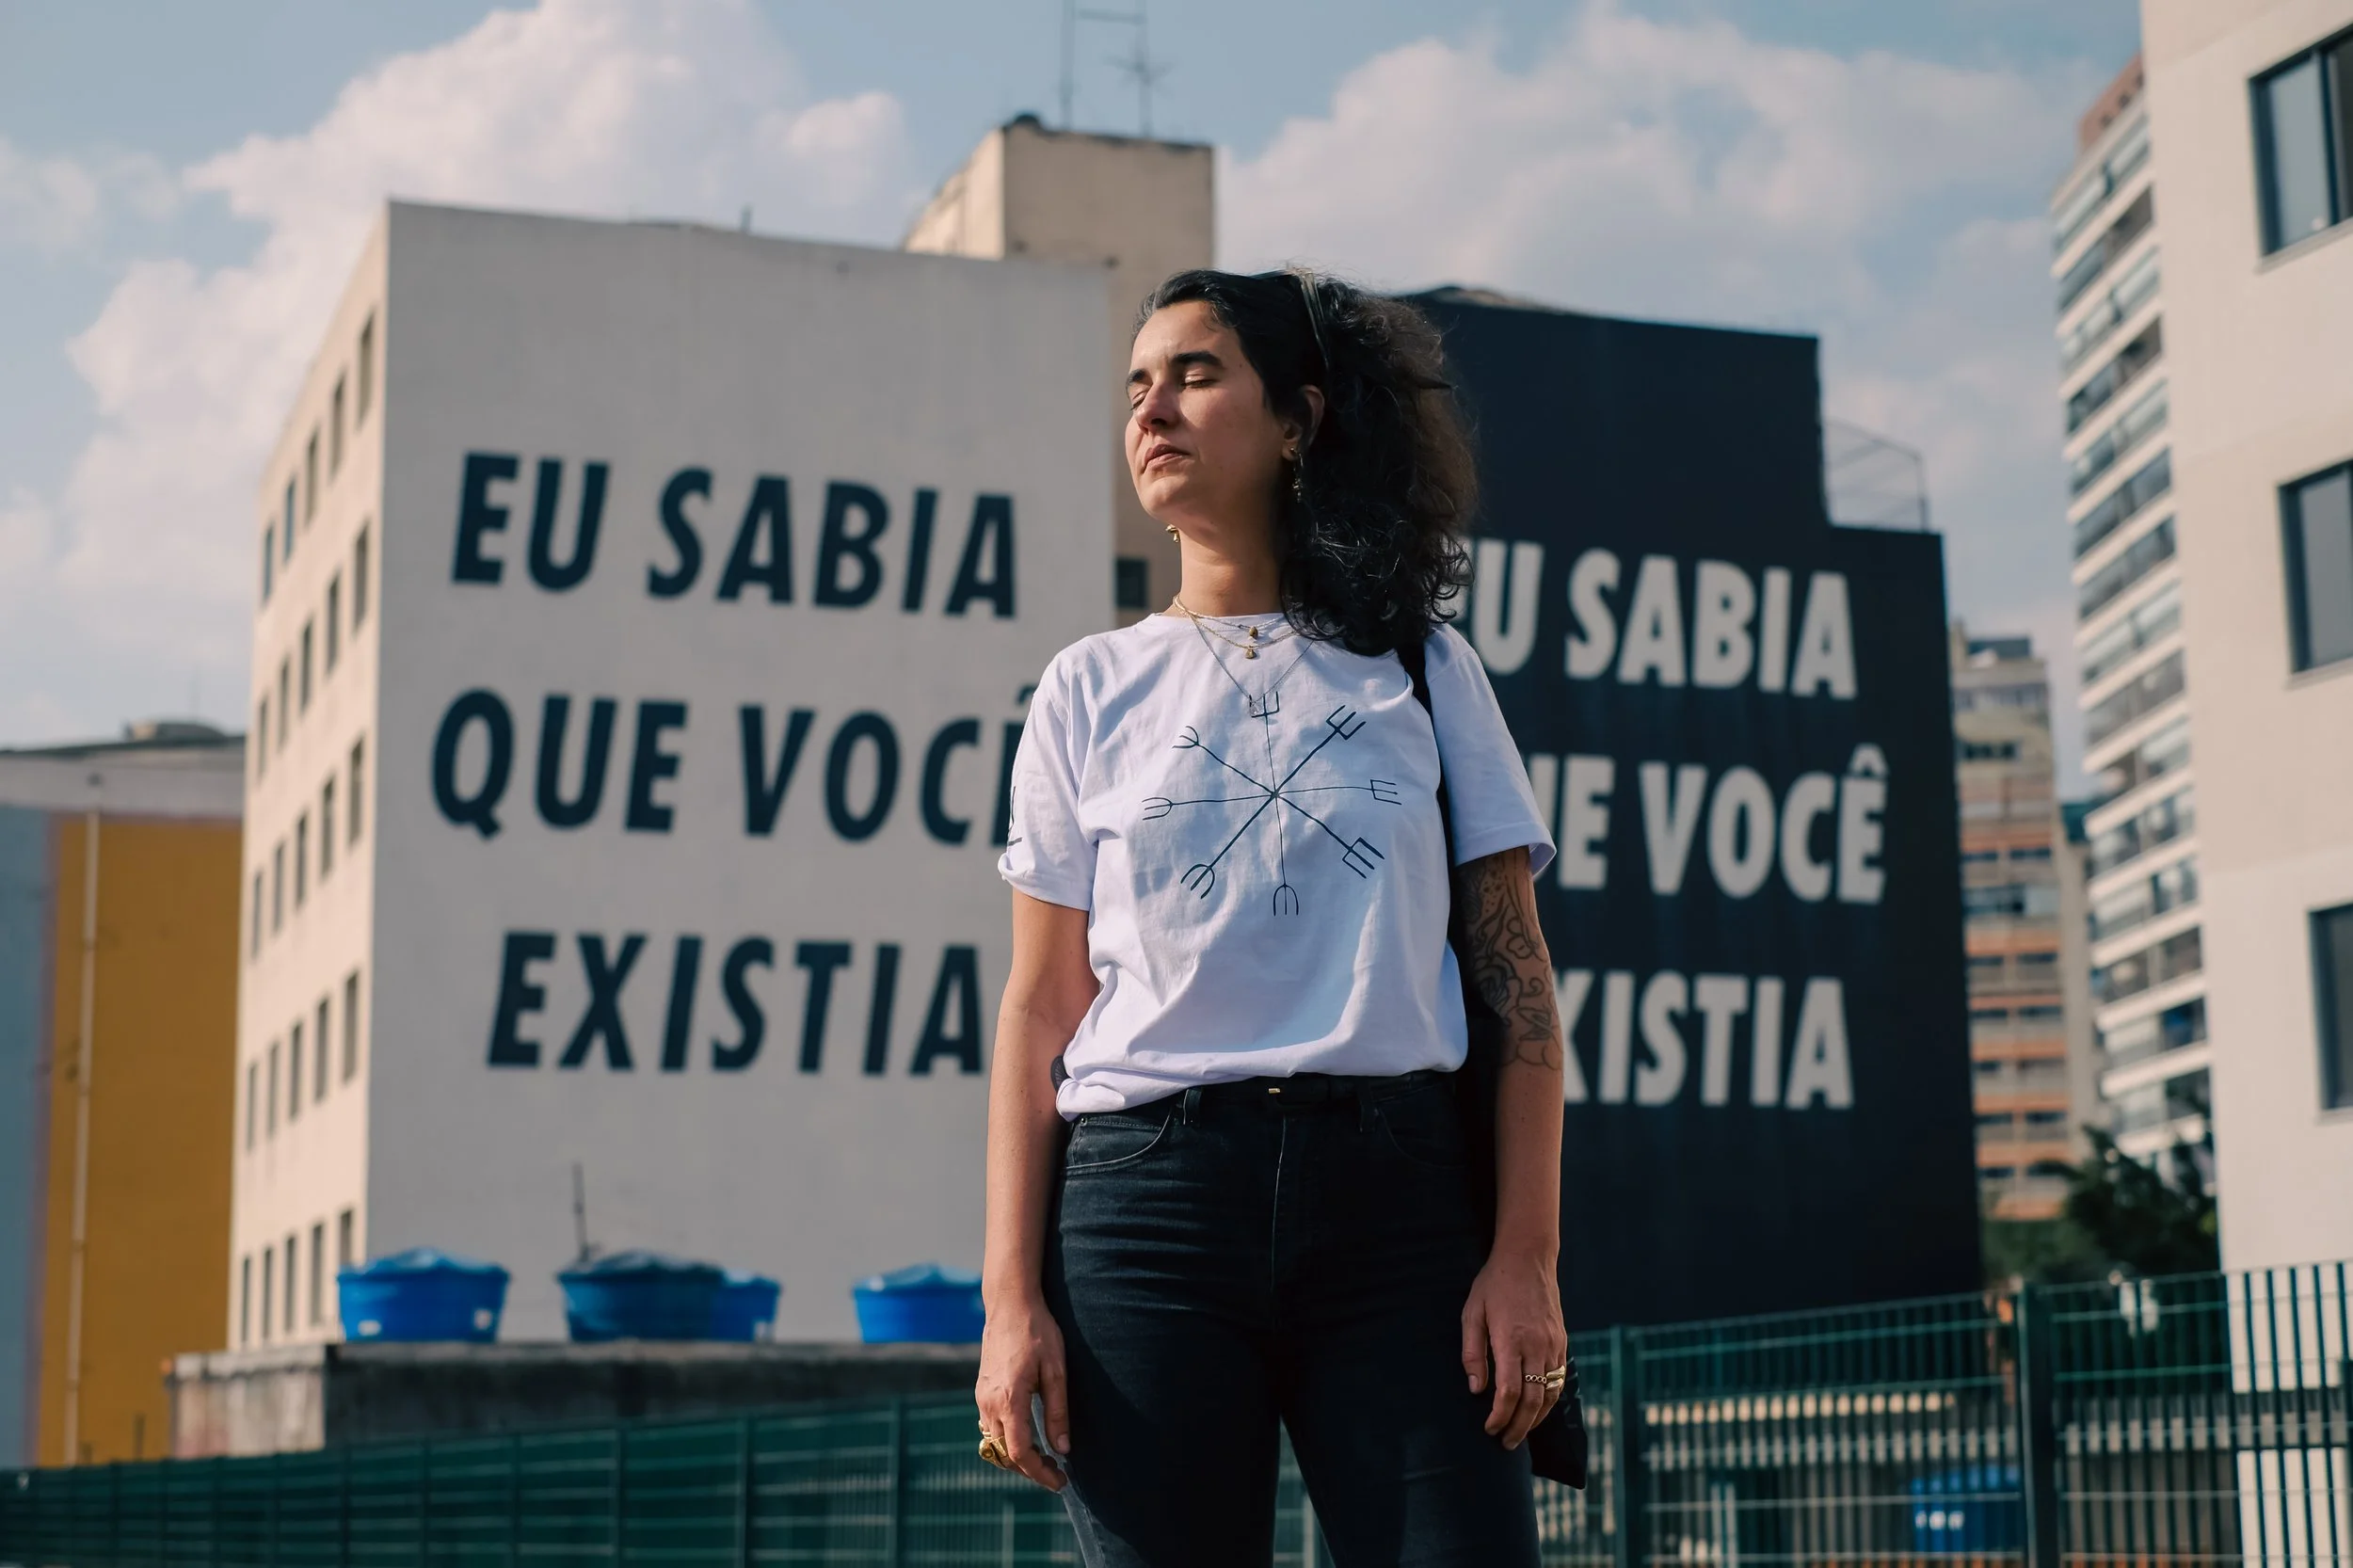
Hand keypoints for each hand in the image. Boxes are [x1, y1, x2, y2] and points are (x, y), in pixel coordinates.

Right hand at [975, 1289, 1070, 1490]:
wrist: (1010, 1304)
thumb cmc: (1037, 1332)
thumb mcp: (1056, 1371)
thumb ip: (1058, 1412)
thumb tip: (1063, 1449)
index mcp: (1009, 1399)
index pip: (1020, 1453)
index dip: (1039, 1473)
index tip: (1060, 1482)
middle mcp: (989, 1403)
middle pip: (1005, 1455)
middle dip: (1030, 1470)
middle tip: (1058, 1473)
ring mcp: (981, 1397)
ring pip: (995, 1444)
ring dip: (1017, 1458)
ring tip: (1045, 1458)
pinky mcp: (981, 1391)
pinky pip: (990, 1428)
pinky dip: (1007, 1442)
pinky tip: (1027, 1437)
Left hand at [1460, 1246, 1566, 1448]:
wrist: (1528, 1258)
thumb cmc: (1494, 1284)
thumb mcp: (1472, 1313)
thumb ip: (1472, 1353)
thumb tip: (1476, 1389)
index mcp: (1511, 1340)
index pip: (1509, 1392)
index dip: (1500, 1416)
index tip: (1488, 1428)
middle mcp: (1537, 1346)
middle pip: (1532, 1400)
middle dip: (1519, 1427)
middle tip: (1505, 1444)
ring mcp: (1553, 1345)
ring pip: (1550, 1394)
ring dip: (1536, 1419)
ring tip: (1520, 1433)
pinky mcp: (1561, 1342)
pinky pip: (1559, 1379)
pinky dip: (1549, 1400)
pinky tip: (1536, 1409)